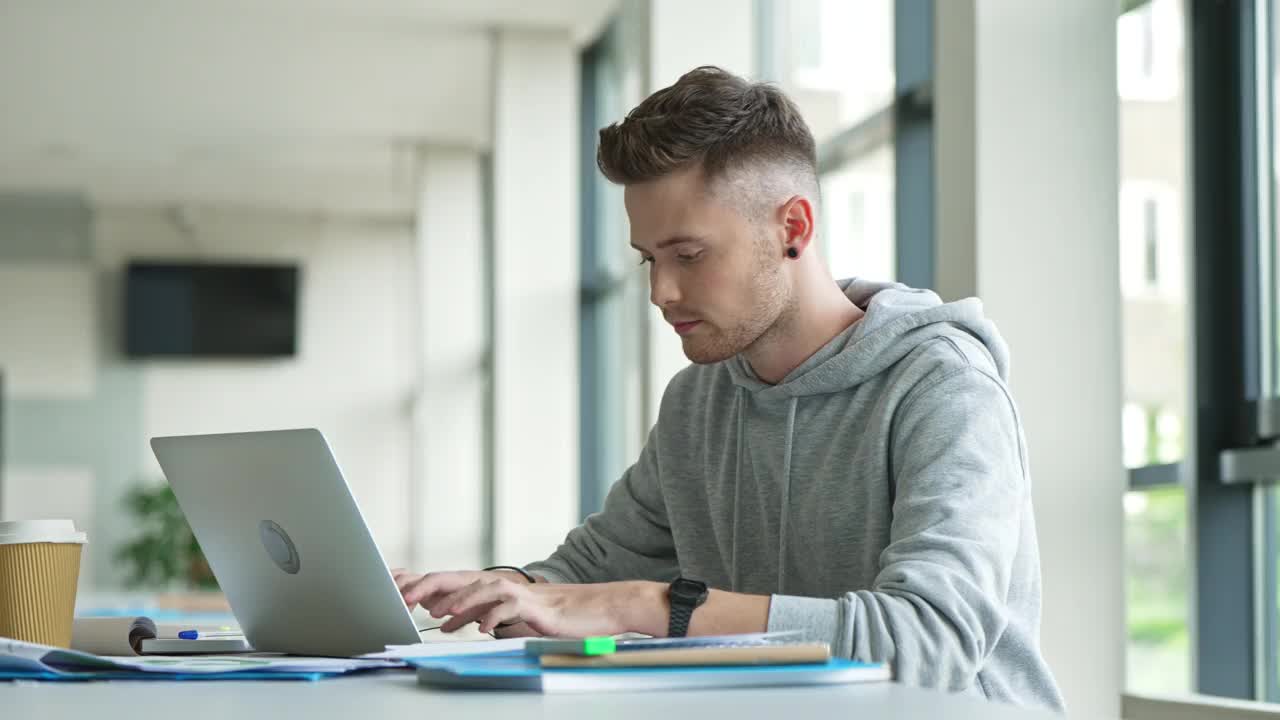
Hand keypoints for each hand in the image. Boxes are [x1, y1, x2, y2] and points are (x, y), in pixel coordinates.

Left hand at [394, 570, 663, 636]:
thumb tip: (445, 616)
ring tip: (438, 615)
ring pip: (480, 590)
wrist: (595, 609)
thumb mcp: (508, 614)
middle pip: (457, 579)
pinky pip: (509, 608)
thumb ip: (477, 612)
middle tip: (402, 597)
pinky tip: (479, 628)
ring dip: (457, 601)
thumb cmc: (552, 615)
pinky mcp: (535, 606)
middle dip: (427, 587)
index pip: (449, 580)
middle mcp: (501, 583)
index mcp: (491, 585)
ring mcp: (518, 593)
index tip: (393, 587)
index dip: (421, 582)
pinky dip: (492, 616)